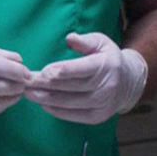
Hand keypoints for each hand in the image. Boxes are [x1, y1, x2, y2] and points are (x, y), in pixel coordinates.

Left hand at [25, 32, 148, 124]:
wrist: (129, 83)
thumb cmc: (108, 59)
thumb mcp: (102, 43)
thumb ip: (85, 41)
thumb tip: (70, 38)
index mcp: (106, 66)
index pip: (82, 69)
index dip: (63, 70)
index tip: (44, 71)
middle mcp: (106, 87)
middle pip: (71, 87)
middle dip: (46, 84)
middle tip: (26, 81)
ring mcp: (102, 104)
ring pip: (69, 103)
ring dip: (46, 99)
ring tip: (28, 93)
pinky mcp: (97, 117)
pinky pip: (73, 115)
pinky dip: (56, 111)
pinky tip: (42, 104)